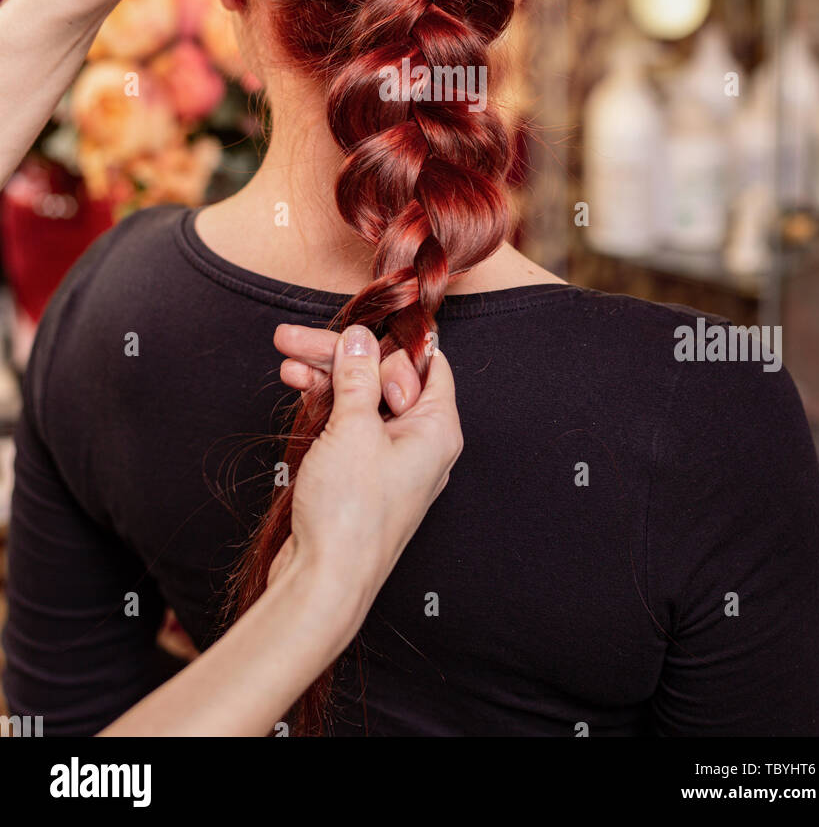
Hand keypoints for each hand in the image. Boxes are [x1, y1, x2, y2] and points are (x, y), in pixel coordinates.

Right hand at [267, 325, 462, 627]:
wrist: (324, 583)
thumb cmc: (351, 515)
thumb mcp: (353, 430)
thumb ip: (358, 377)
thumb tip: (362, 339)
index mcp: (437, 429)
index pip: (425, 364)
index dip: (387, 343)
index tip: (350, 329)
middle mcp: (420, 443)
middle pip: (384, 379)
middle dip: (340, 356)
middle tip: (294, 339)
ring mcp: (390, 459)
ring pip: (361, 400)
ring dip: (326, 377)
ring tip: (287, 360)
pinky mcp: (362, 475)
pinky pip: (349, 426)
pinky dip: (325, 406)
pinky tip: (299, 387)